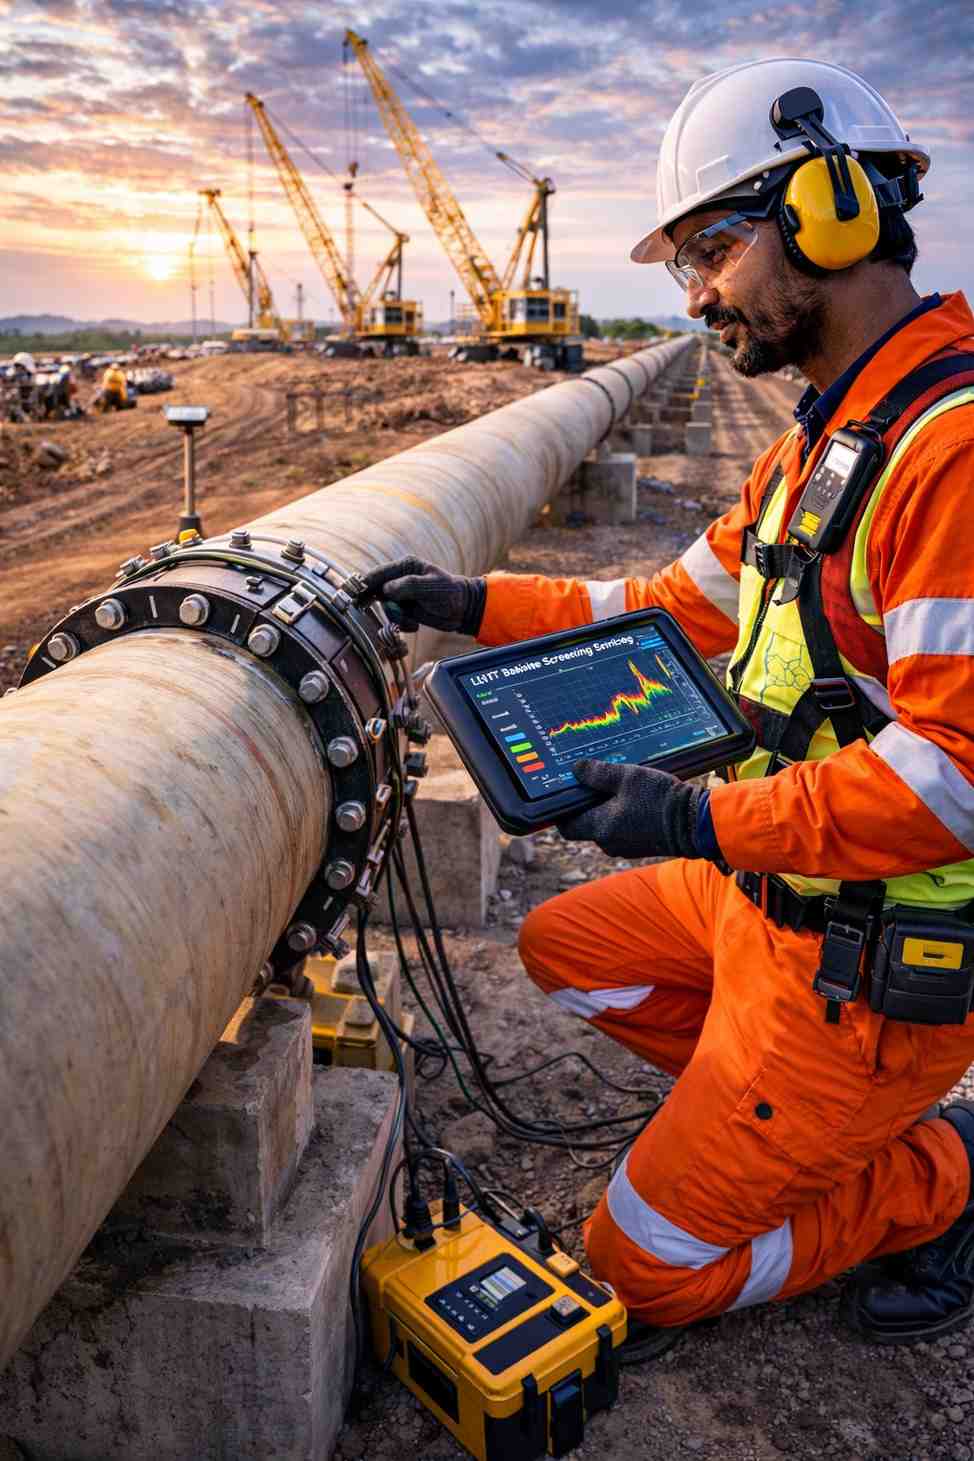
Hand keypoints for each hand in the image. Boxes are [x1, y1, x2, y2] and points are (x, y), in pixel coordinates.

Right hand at [359, 557, 485, 633]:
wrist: (463, 610)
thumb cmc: (449, 593)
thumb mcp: (429, 586)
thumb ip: (407, 586)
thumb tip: (386, 590)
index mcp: (405, 567)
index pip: (378, 574)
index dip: (364, 584)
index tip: (353, 594)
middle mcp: (400, 580)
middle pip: (377, 591)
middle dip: (378, 604)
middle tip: (366, 609)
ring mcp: (402, 595)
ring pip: (386, 608)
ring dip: (396, 618)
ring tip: (413, 621)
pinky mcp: (405, 610)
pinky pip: (394, 618)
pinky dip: (402, 624)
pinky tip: (416, 624)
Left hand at [557, 759, 702, 860]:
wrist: (695, 823)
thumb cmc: (659, 799)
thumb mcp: (627, 777)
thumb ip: (598, 773)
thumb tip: (576, 769)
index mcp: (600, 828)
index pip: (566, 827)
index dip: (562, 810)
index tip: (565, 793)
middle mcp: (609, 842)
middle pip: (586, 824)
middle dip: (588, 804)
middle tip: (595, 781)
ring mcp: (626, 847)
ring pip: (606, 826)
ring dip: (608, 808)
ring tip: (619, 786)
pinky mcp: (641, 846)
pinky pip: (623, 829)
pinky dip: (623, 815)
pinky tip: (635, 798)